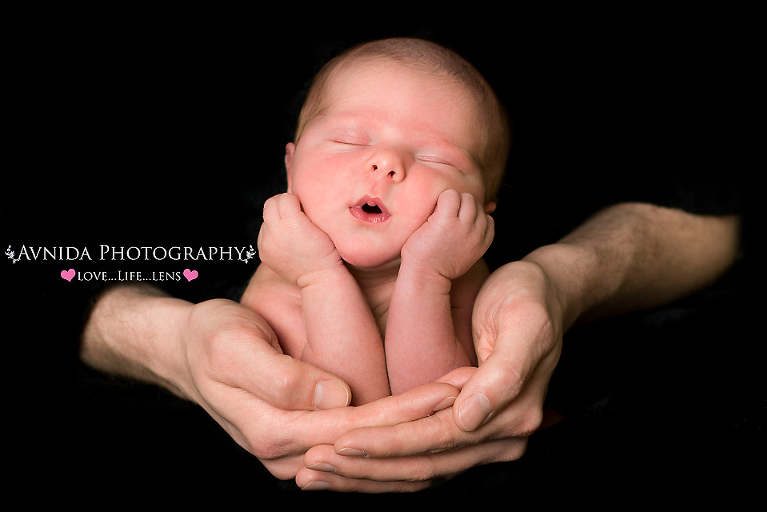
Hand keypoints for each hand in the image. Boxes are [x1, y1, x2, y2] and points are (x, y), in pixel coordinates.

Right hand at [173, 298, 459, 481]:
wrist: (186, 354)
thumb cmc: (210, 340)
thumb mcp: (232, 347)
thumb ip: (279, 376)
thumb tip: (334, 397)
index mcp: (275, 432)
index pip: (357, 428)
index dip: (407, 410)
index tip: (452, 388)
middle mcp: (291, 456)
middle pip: (373, 449)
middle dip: (428, 425)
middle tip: (476, 394)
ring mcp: (299, 458)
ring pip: (373, 462)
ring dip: (423, 439)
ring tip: (469, 409)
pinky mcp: (308, 447)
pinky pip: (363, 455)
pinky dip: (401, 445)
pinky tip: (434, 428)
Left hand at [257, 193, 340, 284]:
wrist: (319, 277)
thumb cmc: (326, 248)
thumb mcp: (320, 223)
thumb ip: (304, 207)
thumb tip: (293, 196)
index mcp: (291, 223)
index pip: (284, 197)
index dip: (295, 201)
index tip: (303, 209)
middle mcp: (275, 233)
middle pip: (270, 204)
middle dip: (282, 205)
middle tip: (294, 213)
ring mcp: (267, 244)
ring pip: (265, 219)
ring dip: (276, 220)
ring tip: (291, 230)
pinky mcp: (263, 253)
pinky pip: (263, 233)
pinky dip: (272, 233)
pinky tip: (285, 240)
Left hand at [294, 260, 563, 490]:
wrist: (547, 295)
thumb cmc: (530, 300)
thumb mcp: (525, 323)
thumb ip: (504, 373)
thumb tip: (470, 417)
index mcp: (509, 414)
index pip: (435, 441)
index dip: (386, 445)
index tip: (339, 443)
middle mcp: (495, 437)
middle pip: (421, 466)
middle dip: (363, 469)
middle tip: (310, 468)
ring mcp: (481, 438)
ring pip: (417, 472)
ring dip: (365, 476)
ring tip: (314, 475)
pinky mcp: (464, 431)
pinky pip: (421, 459)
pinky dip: (381, 467)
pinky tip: (345, 467)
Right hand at [402, 189, 493, 279]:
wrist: (427, 275)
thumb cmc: (419, 249)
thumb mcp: (422, 224)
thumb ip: (439, 208)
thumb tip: (461, 195)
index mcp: (445, 220)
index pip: (452, 194)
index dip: (444, 199)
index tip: (438, 208)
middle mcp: (463, 227)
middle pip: (468, 199)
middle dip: (458, 202)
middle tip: (450, 212)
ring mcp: (474, 237)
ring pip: (480, 209)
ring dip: (470, 210)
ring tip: (460, 218)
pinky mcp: (481, 246)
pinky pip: (490, 223)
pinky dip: (483, 220)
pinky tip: (471, 225)